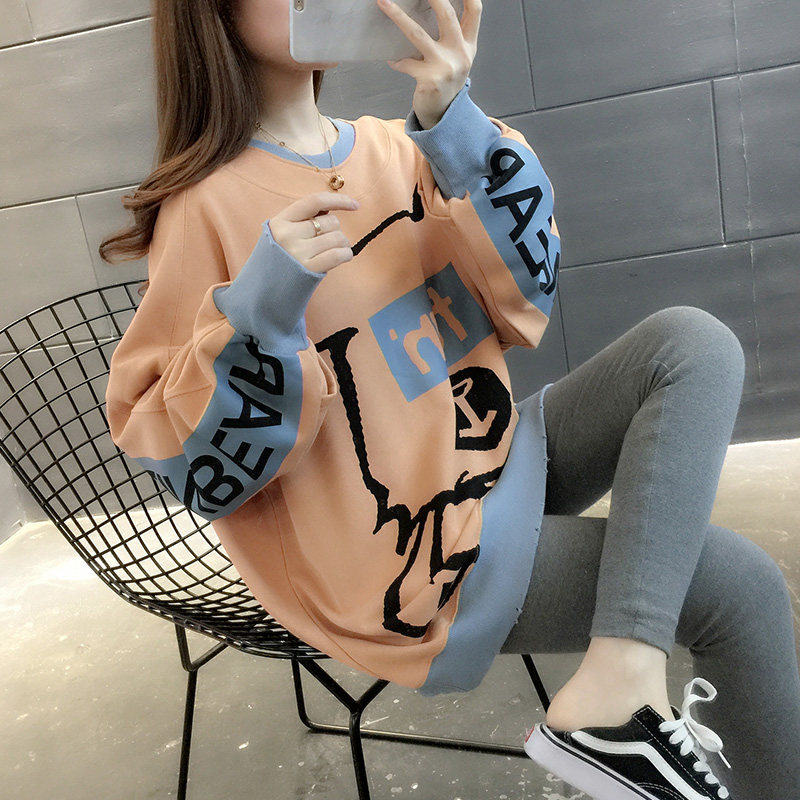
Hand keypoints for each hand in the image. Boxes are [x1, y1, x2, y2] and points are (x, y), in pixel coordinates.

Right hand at [268, 192, 359, 273]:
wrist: (266, 288)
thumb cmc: (281, 258)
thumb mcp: (283, 233)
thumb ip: (303, 219)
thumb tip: (332, 208)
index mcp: (280, 221)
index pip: (315, 201)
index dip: (338, 200)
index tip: (355, 205)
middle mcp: (287, 234)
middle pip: (330, 221)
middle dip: (336, 230)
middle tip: (328, 241)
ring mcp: (297, 252)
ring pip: (337, 237)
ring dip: (343, 244)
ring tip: (334, 251)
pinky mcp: (308, 269)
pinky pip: (337, 254)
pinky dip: (346, 254)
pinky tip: (343, 256)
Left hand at [376, 0, 481, 129]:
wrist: (443, 114)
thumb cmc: (446, 81)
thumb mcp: (457, 57)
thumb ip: (453, 34)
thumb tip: (434, 4)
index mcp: (469, 45)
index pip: (474, 11)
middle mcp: (460, 54)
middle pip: (446, 14)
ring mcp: (445, 67)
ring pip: (418, 34)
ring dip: (398, 16)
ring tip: (383, 1)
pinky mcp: (429, 80)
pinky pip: (406, 63)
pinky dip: (396, 60)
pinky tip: (392, 59)